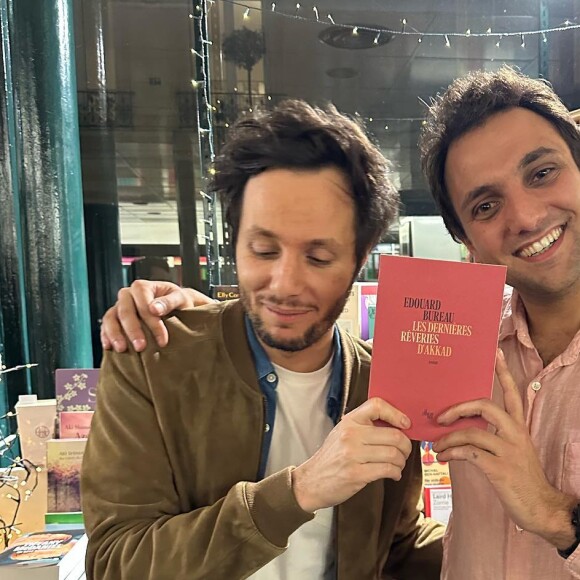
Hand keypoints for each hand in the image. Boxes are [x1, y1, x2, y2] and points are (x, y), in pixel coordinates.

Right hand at [100, 280, 213, 351]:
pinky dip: (105, 336)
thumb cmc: (178, 302)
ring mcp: (118, 306)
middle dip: (133, 330)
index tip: (162, 340)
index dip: (152, 322)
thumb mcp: (180, 299)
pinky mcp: (114, 318)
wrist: (175, 307)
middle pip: (125, 311)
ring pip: (111, 318)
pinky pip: (105, 325)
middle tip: (141, 347)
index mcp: (142, 287)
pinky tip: (109, 347)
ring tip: (122, 349)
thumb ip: (169, 302)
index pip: (143, 303)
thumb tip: (154, 308)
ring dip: (115, 334)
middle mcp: (127, 294)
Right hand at [292, 397, 411, 512]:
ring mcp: (353, 454)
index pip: (377, 406)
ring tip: (398, 465)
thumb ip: (363, 427)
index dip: (396, 413)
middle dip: (406, 446)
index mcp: (349, 421)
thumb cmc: (331, 457)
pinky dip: (396, 473)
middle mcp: (351, 435)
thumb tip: (396, 427)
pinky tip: (393, 474)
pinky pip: (387, 470)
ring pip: (393, 453)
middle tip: (405, 451)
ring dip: (402, 461)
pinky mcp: (356, 474)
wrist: (311, 481)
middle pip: (393, 434)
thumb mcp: (342, 433)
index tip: (405, 424)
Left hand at [433, 349, 575, 547]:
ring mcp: (509, 451)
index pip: (512, 393)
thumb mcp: (510, 450)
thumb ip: (492, 433)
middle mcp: (515, 433)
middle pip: (484, 405)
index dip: (503, 372)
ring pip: (471, 432)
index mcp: (518, 426)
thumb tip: (460, 424)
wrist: (541, 508)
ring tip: (436, 446)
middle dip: (457, 408)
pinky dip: (452, 453)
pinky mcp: (500, 468)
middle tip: (439, 417)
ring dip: (448, 438)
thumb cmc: (519, 477)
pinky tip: (444, 458)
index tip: (494, 352)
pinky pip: (470, 453)